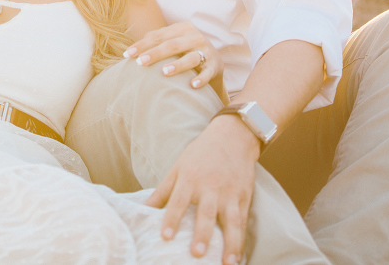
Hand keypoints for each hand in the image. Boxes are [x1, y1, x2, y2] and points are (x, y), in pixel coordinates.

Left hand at [124, 22, 221, 89]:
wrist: (213, 61)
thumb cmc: (184, 51)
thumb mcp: (172, 41)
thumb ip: (154, 41)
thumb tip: (130, 50)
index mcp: (182, 28)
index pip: (158, 36)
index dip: (142, 45)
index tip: (127, 55)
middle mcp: (195, 37)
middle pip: (172, 45)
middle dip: (155, 54)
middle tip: (140, 63)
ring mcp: (206, 51)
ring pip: (191, 58)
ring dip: (177, 65)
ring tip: (164, 72)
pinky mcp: (215, 66)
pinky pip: (207, 73)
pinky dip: (201, 79)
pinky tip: (193, 85)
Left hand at [145, 116, 258, 264]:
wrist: (232, 136)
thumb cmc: (201, 153)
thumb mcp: (178, 167)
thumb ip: (163, 191)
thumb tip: (144, 209)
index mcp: (190, 177)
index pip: (178, 201)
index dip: (172, 219)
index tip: (166, 237)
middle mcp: (210, 186)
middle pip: (206, 213)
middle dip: (202, 234)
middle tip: (196, 253)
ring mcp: (230, 193)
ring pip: (230, 221)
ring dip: (230, 243)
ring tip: (227, 263)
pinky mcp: (245, 197)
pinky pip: (243, 222)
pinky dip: (242, 240)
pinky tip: (239, 256)